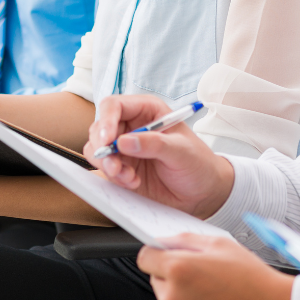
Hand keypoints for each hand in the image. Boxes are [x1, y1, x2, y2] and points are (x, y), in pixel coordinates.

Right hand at [86, 94, 235, 218]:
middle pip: (100, 128)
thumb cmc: (198, 163)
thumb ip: (154, 144)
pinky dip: (113, 177)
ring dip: (108, 165)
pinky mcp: (122, 167)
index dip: (106, 120)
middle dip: (103, 149)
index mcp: (147, 111)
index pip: (114, 106)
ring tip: (130, 178)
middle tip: (116, 168)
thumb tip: (124, 141)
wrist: (202, 192)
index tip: (107, 141)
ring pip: (97, 149)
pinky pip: (104, 168)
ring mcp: (124, 147)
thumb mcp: (182, 151)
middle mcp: (131, 126)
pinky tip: (133, 182)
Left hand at [138, 234, 293, 299]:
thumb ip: (186, 240)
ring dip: (182, 298)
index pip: (145, 258)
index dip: (157, 254)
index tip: (165, 257)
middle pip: (157, 281)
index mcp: (178, 270)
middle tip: (202, 277)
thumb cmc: (254, 280)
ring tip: (213, 296)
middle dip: (173, 277)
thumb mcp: (221, 244)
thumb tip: (166, 242)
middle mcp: (173, 299)